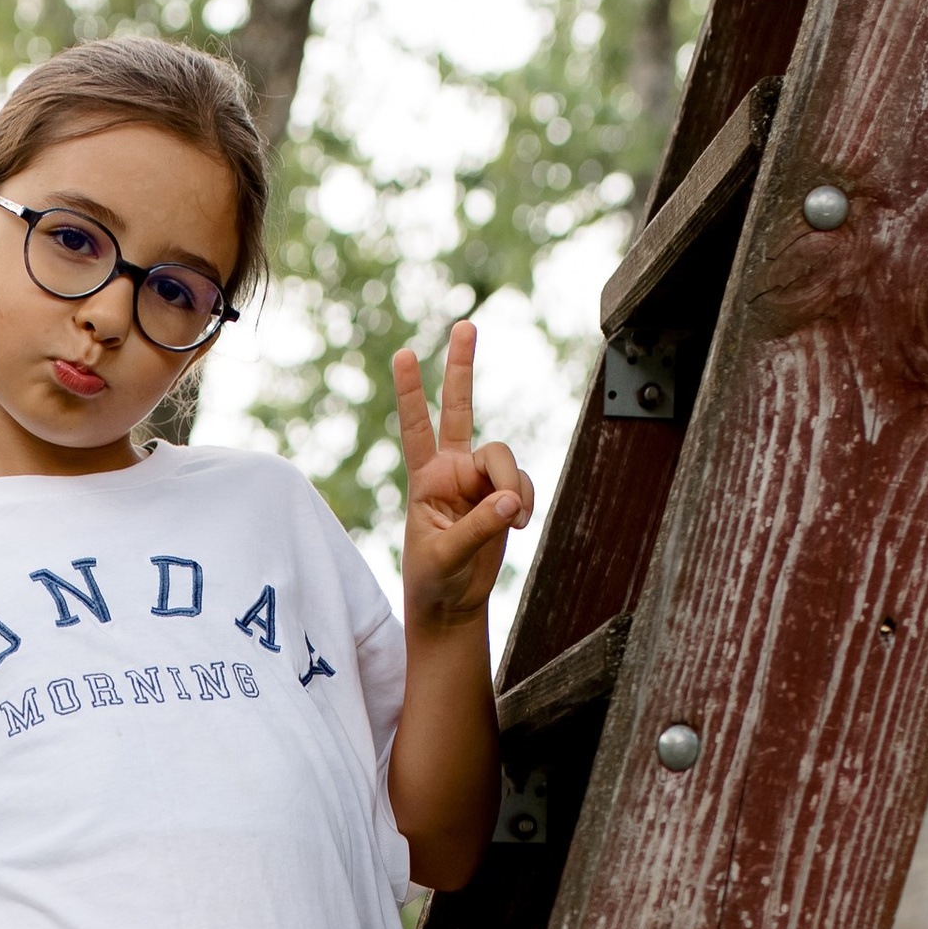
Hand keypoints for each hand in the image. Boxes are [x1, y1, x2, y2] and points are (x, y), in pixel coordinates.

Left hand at [394, 323, 533, 631]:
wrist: (454, 604)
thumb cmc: (434, 580)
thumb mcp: (447, 555)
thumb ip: (478, 526)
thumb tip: (511, 500)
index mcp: (424, 479)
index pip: (415, 428)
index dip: (409, 392)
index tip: (402, 354)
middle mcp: (451, 470)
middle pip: (458, 408)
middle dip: (461, 367)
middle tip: (464, 325)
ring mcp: (478, 479)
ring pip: (504, 457)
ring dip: (512, 485)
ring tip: (512, 520)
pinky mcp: (502, 493)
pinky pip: (522, 482)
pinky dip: (525, 501)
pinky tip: (518, 523)